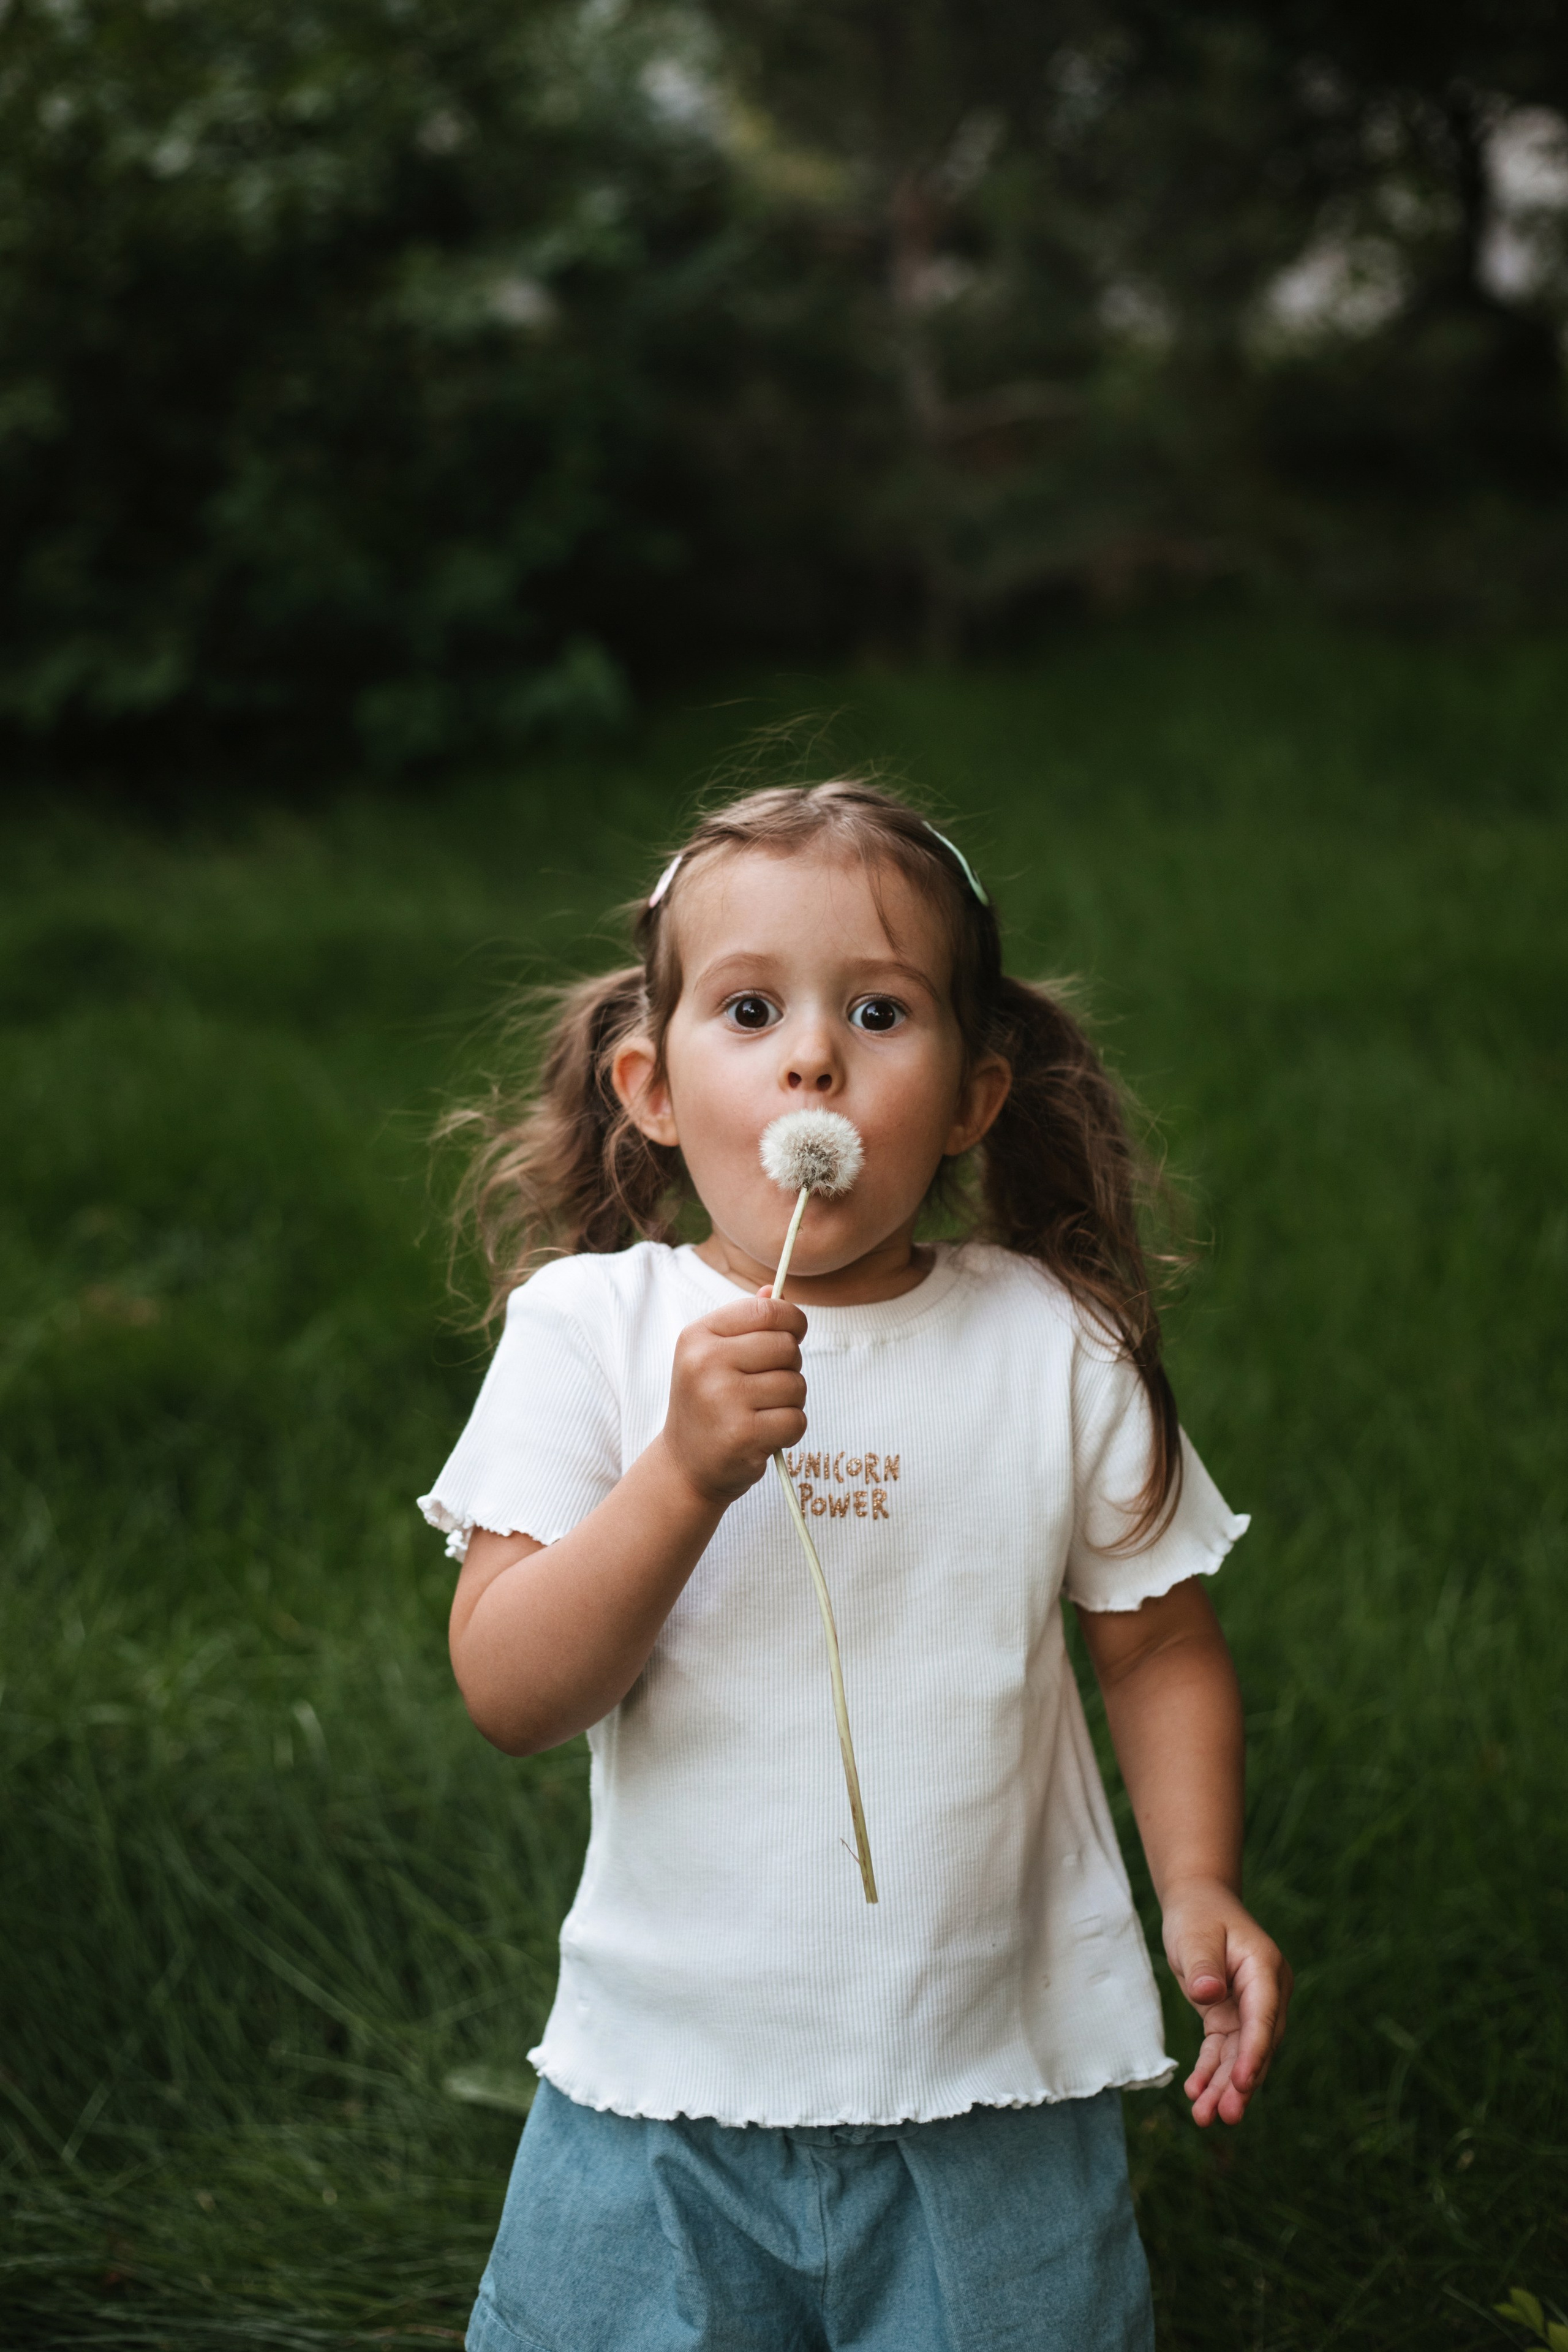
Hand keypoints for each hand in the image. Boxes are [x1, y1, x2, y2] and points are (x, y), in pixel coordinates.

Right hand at [661, 1290, 807, 1505]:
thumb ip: (746, 1323)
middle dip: (790, 1367)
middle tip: (767, 1386)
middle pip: (787, 1347)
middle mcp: (705, 1363)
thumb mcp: (713, 1357)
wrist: (685, 1466)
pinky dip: (790, 1430)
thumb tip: (776, 1291)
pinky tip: (765, 1436)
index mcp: (698, 1336)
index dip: (793, 1320)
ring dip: (790, 1402)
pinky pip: (796, 1420)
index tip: (794, 1334)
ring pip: (796, 1384)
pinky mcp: (742, 1435)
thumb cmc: (708, 1404)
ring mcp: (723, 1399)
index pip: (767, 1310)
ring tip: (762, 1413)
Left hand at [1162, 1878, 1291, 2126]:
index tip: (1242, 2083)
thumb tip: (1209, 1993)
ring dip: (1225, 2086)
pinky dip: (1211, 2072)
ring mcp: (1251, 2008)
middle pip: (1256, 2045)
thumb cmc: (1198, 1915)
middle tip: (1226, 2115)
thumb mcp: (1195, 1934)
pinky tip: (1196, 2093)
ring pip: (1240, 2055)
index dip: (1254, 2052)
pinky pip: (1223, 2051)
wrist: (1199, 1904)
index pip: (1263, 2017)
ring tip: (1205, 2118)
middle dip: (1240, 2082)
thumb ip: (1203, 1964)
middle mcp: (1265, 1993)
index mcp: (1265, 1968)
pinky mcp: (1232, 2017)